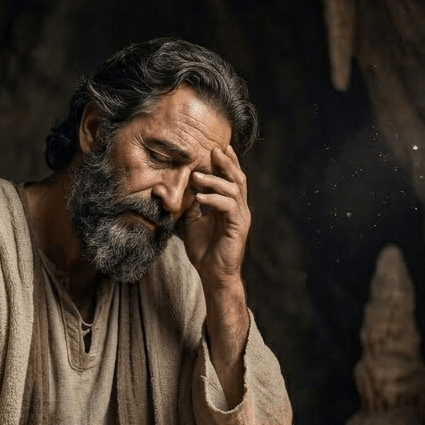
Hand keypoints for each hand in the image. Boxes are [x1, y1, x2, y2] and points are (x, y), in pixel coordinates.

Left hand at [182, 144, 249, 288]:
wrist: (213, 275)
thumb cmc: (205, 252)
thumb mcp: (193, 223)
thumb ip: (193, 206)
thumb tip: (183, 190)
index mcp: (230, 207)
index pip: (230, 179)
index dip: (226, 163)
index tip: (215, 148)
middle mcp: (238, 209)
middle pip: (237, 179)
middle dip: (226, 163)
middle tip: (214, 150)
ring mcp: (240, 217)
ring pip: (234, 189)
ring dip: (215, 180)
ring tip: (197, 177)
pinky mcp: (238, 227)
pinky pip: (228, 206)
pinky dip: (214, 199)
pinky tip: (200, 197)